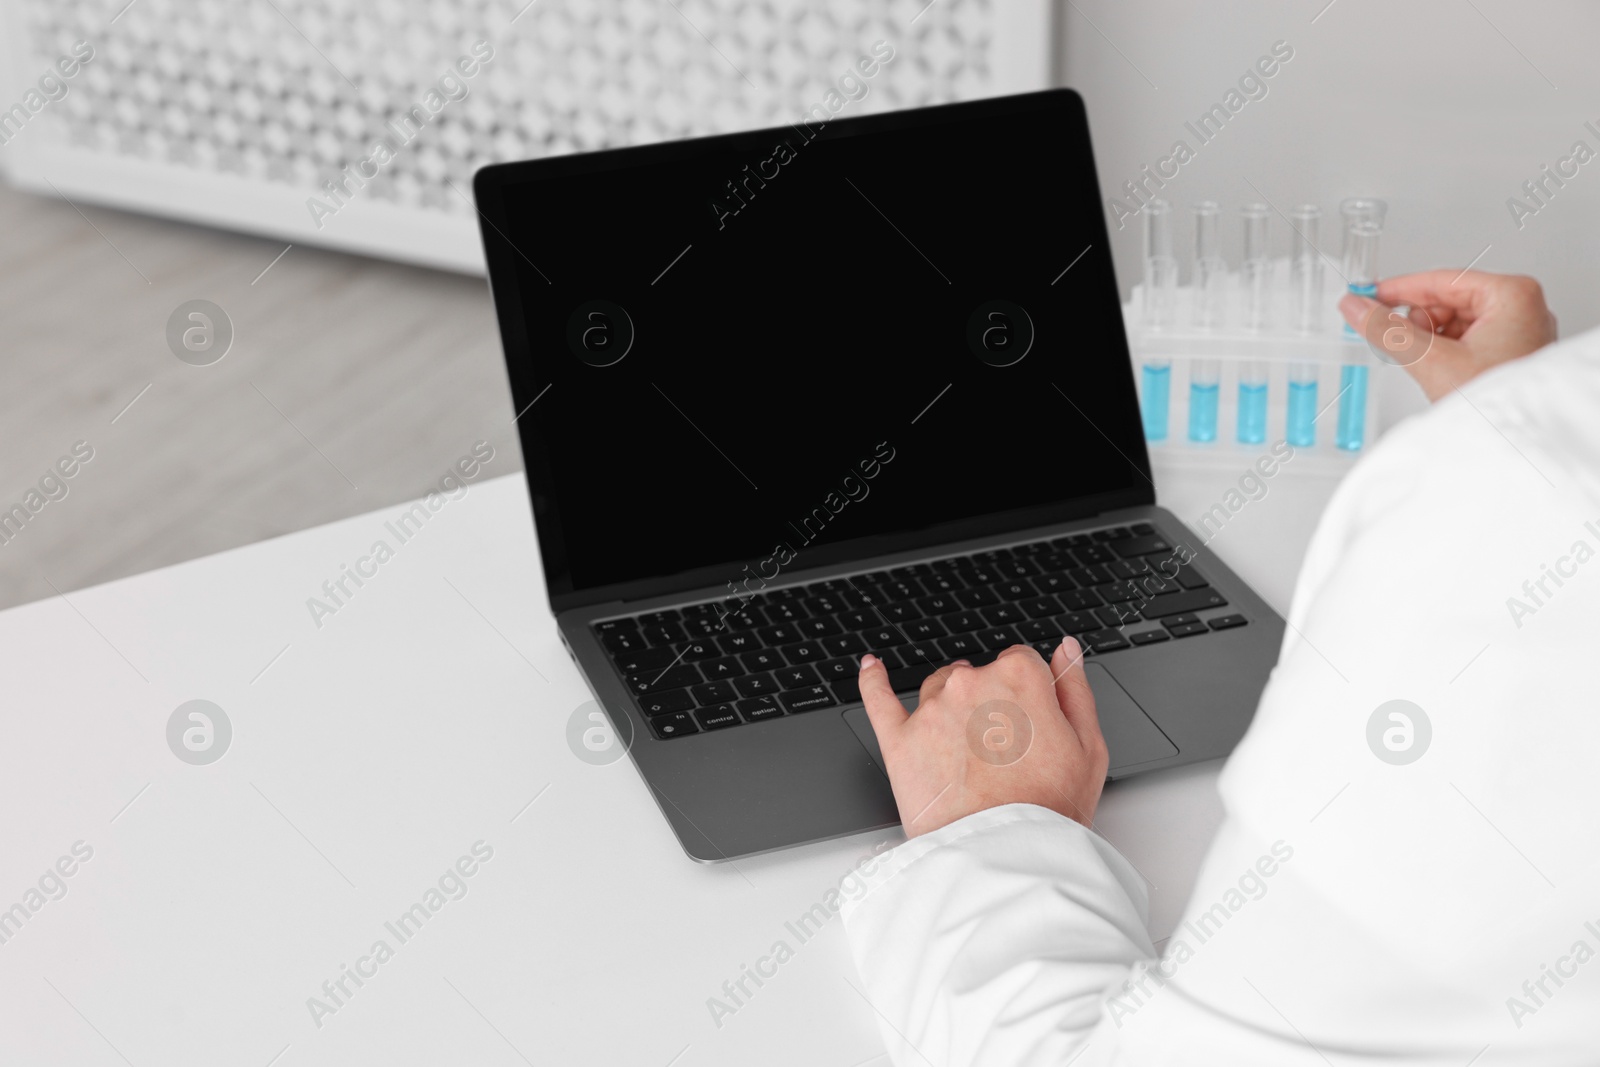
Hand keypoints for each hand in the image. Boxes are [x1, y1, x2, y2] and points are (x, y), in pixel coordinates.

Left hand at [857, 638, 1107, 837]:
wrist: (1003, 856)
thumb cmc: (1050, 809)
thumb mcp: (1088, 748)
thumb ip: (1074, 689)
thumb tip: (1066, 651)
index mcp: (1020, 677)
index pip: (1021, 662)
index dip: (1028, 695)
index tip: (1030, 722)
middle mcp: (971, 683)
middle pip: (978, 675)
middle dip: (990, 703)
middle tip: (1003, 752)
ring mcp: (931, 709)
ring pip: (937, 689)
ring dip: (950, 707)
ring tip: (966, 753)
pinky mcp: (899, 739)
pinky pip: (878, 698)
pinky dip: (874, 680)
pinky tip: (873, 669)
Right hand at [1339, 269, 1556, 402]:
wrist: (1517, 444)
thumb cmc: (1497, 404)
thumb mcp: (1431, 361)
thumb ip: (1387, 330)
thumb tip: (1358, 309)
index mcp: (1512, 296)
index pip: (1442, 280)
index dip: (1400, 290)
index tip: (1369, 296)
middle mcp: (1522, 308)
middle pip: (1448, 301)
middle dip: (1419, 322)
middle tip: (1398, 342)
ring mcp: (1519, 331)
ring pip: (1455, 322)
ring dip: (1431, 341)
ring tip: (1430, 366)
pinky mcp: (1511, 353)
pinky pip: (1467, 339)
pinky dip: (1445, 352)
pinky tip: (1440, 371)